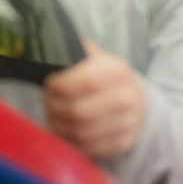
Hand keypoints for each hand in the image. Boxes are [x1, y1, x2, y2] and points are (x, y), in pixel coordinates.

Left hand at [43, 39, 145, 158]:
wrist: (136, 100)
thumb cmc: (103, 75)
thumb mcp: (93, 55)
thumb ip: (73, 46)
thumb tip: (46, 34)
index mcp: (117, 70)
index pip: (86, 81)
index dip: (60, 85)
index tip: (49, 85)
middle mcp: (127, 98)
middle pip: (79, 112)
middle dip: (54, 108)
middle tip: (47, 101)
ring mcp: (128, 123)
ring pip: (81, 133)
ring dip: (58, 125)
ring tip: (52, 114)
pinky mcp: (123, 143)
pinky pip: (88, 148)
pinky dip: (70, 141)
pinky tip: (63, 129)